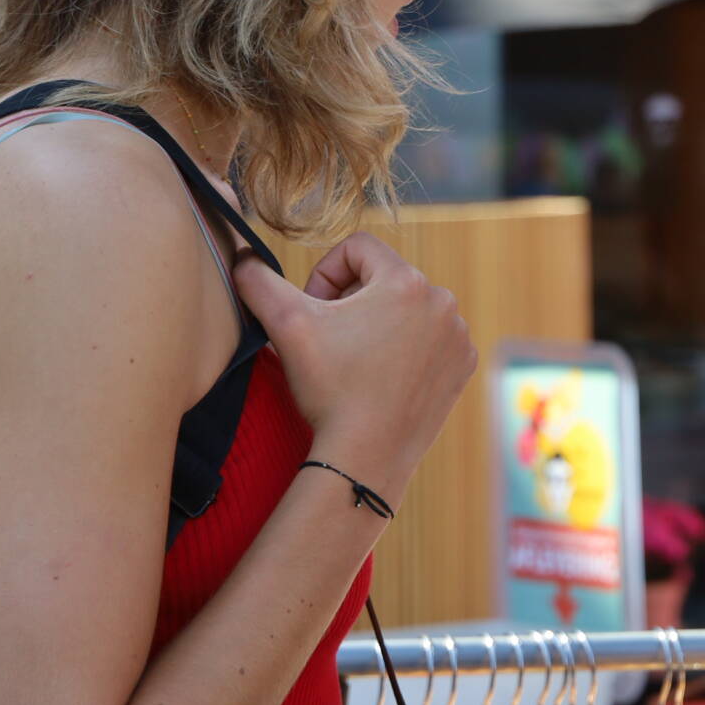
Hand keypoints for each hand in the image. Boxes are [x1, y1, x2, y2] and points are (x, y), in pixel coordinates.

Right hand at [234, 235, 475, 499]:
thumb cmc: (330, 389)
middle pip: (385, 278)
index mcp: (407, 282)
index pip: (358, 249)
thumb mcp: (286, 324)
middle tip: (333, 339)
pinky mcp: (462, 366)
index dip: (325, 273)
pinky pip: (429, 339)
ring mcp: (458, 337)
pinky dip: (406, 350)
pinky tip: (384, 377)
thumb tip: (242, 257)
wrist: (367, 455)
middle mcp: (443, 303)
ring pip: (408, 309)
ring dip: (379, 323)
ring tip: (358, 360)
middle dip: (353, 301)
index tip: (316, 310)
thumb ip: (259, 280)